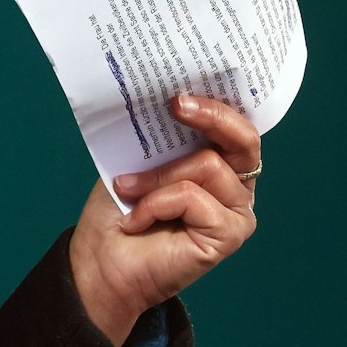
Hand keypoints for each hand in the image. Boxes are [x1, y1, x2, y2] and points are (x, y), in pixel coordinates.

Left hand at [68, 93, 260, 346]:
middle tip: (175, 104)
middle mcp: (236, 186)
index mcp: (219, 162)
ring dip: (158, 177)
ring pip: (207, 166)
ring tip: (128, 191)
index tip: (182, 87)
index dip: (218, 102)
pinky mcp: (228, 235)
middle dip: (210, 115)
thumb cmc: (120, 208)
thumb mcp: (137, 159)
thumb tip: (168, 98)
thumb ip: (162, 137)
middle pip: (244, 140)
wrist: (102, 259)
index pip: (236, 125)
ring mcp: (236, 212)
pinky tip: (138, 220)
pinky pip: (193, 197)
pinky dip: (157, 203)